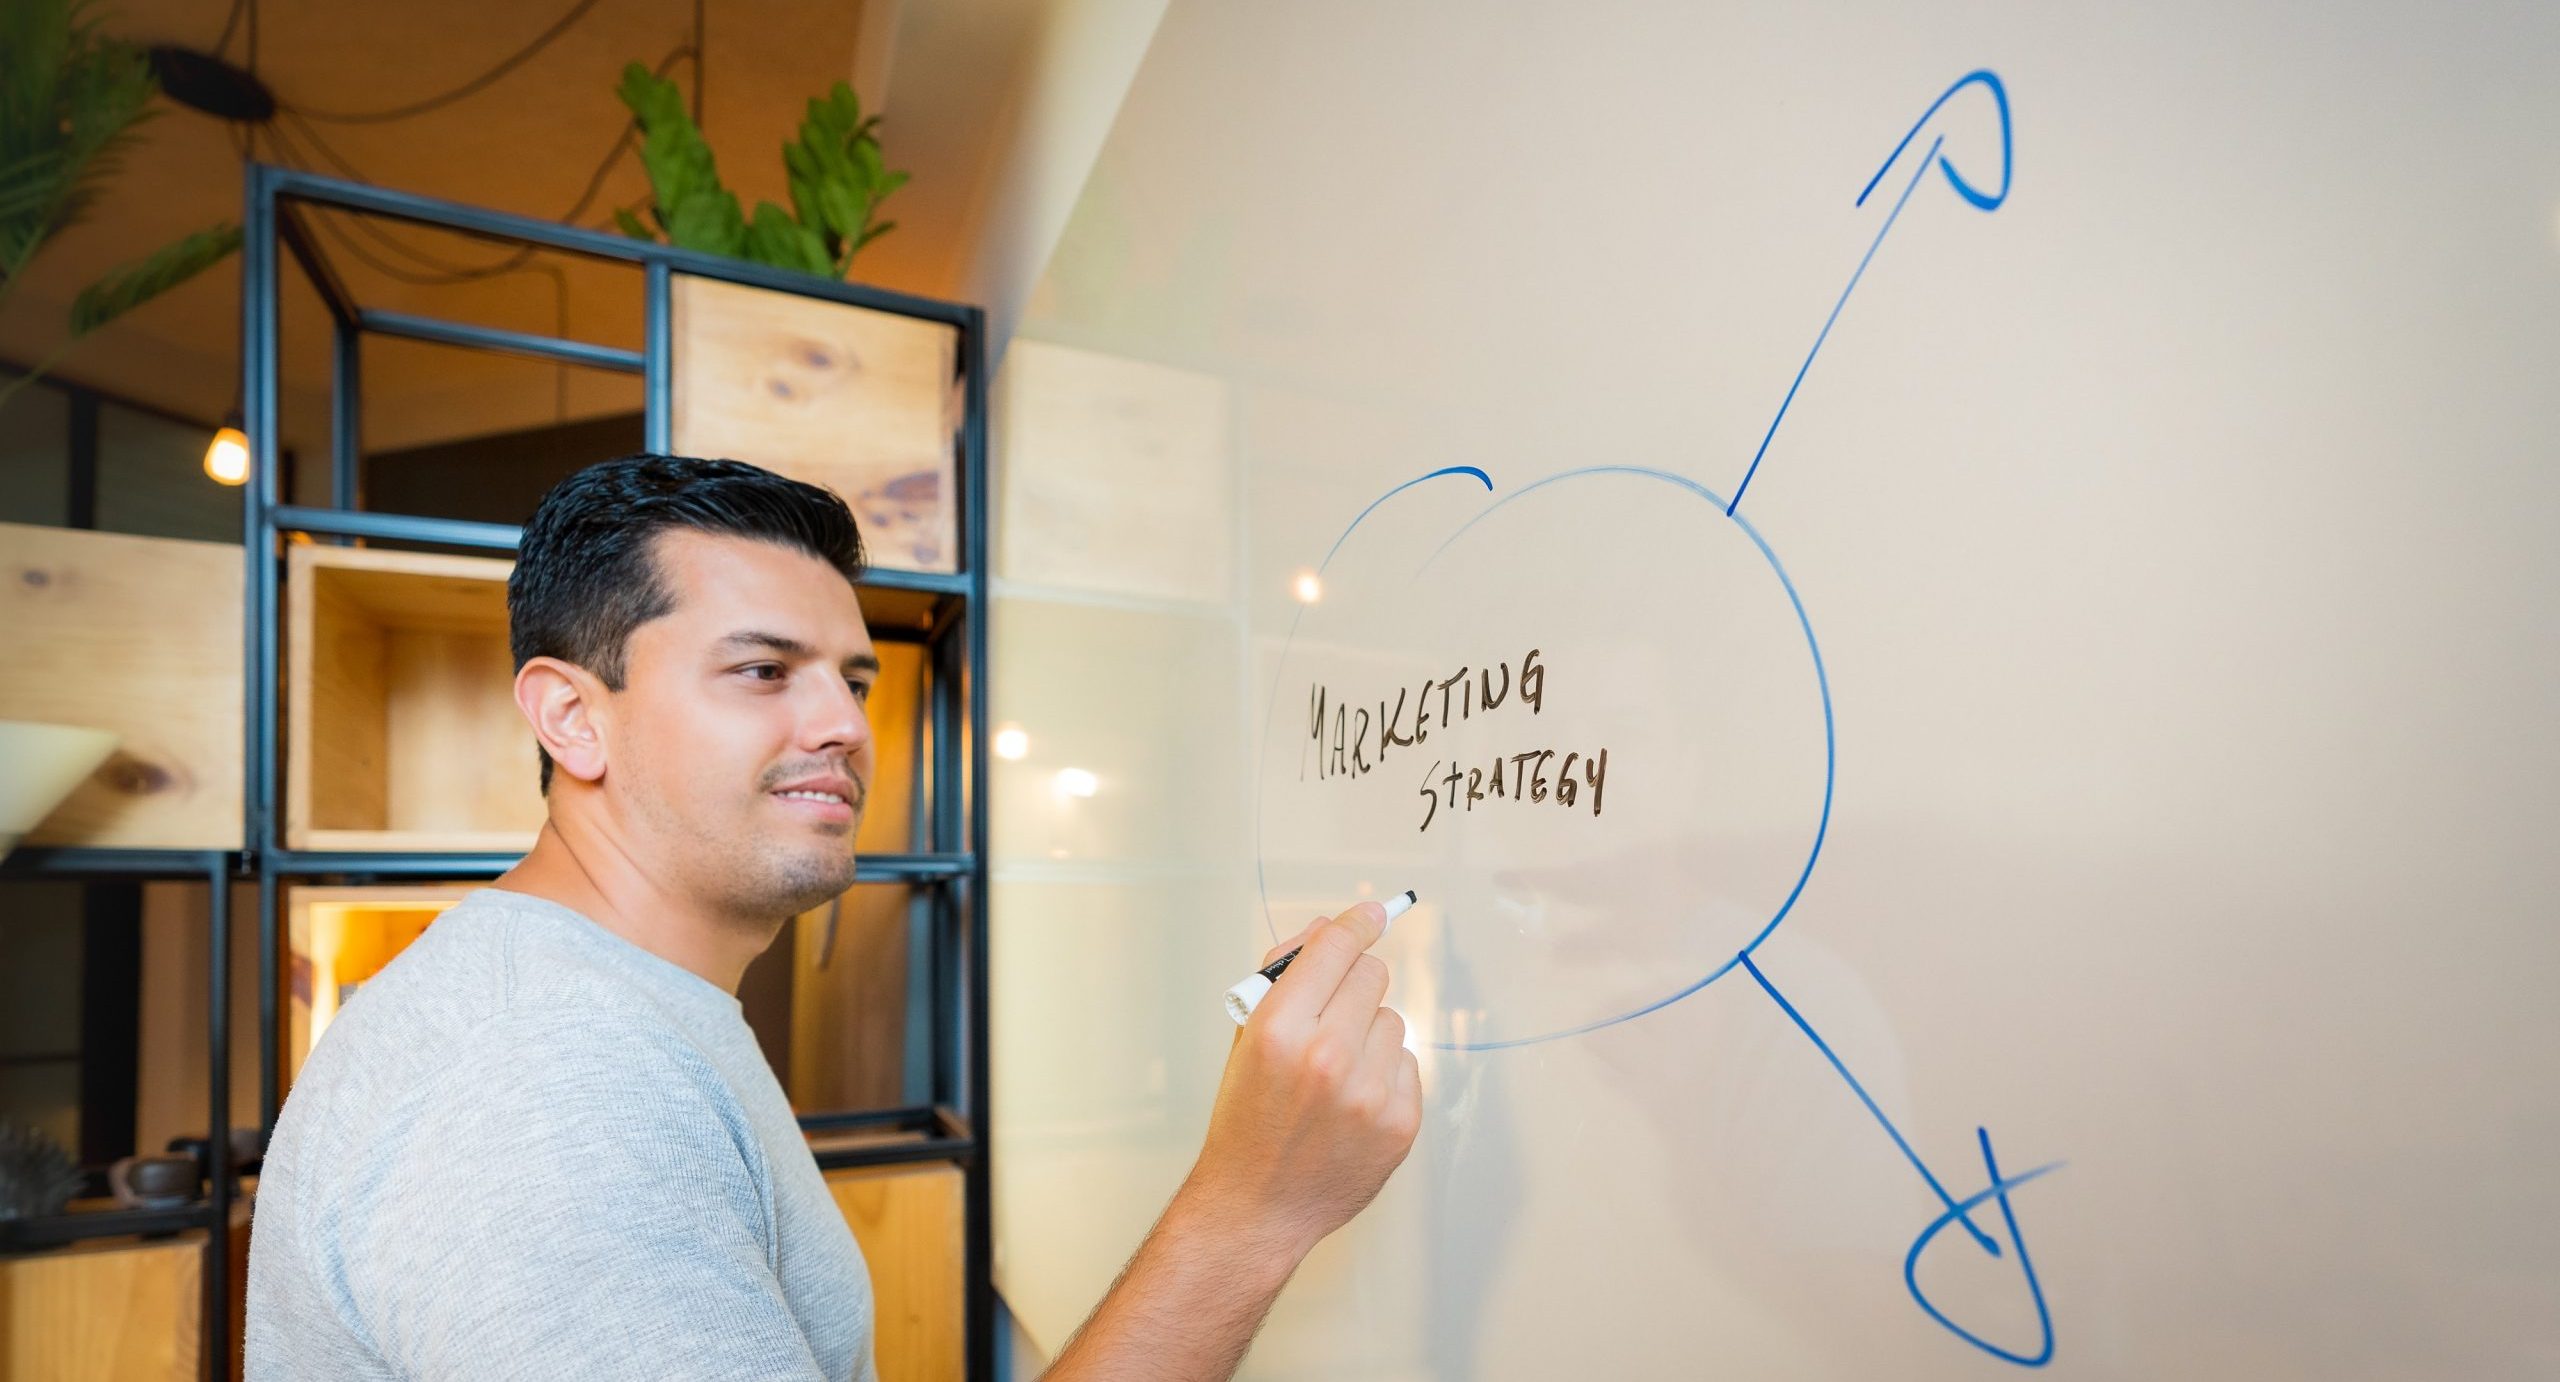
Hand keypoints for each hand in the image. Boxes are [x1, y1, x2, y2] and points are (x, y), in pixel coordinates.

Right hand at [1181, 900, 1423, 1263]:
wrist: (1257, 1206)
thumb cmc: (1246, 1118)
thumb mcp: (1245, 1038)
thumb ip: (1284, 975)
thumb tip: (1332, 928)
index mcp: (1278, 1030)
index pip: (1334, 948)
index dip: (1354, 924)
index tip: (1372, 913)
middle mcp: (1327, 1057)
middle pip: (1372, 975)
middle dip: (1354, 984)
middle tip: (1333, 1011)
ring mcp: (1368, 1093)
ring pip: (1393, 1019)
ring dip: (1368, 1033)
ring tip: (1336, 1070)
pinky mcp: (1400, 1122)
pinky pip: (1407, 1063)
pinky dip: (1384, 1072)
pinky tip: (1353, 1099)